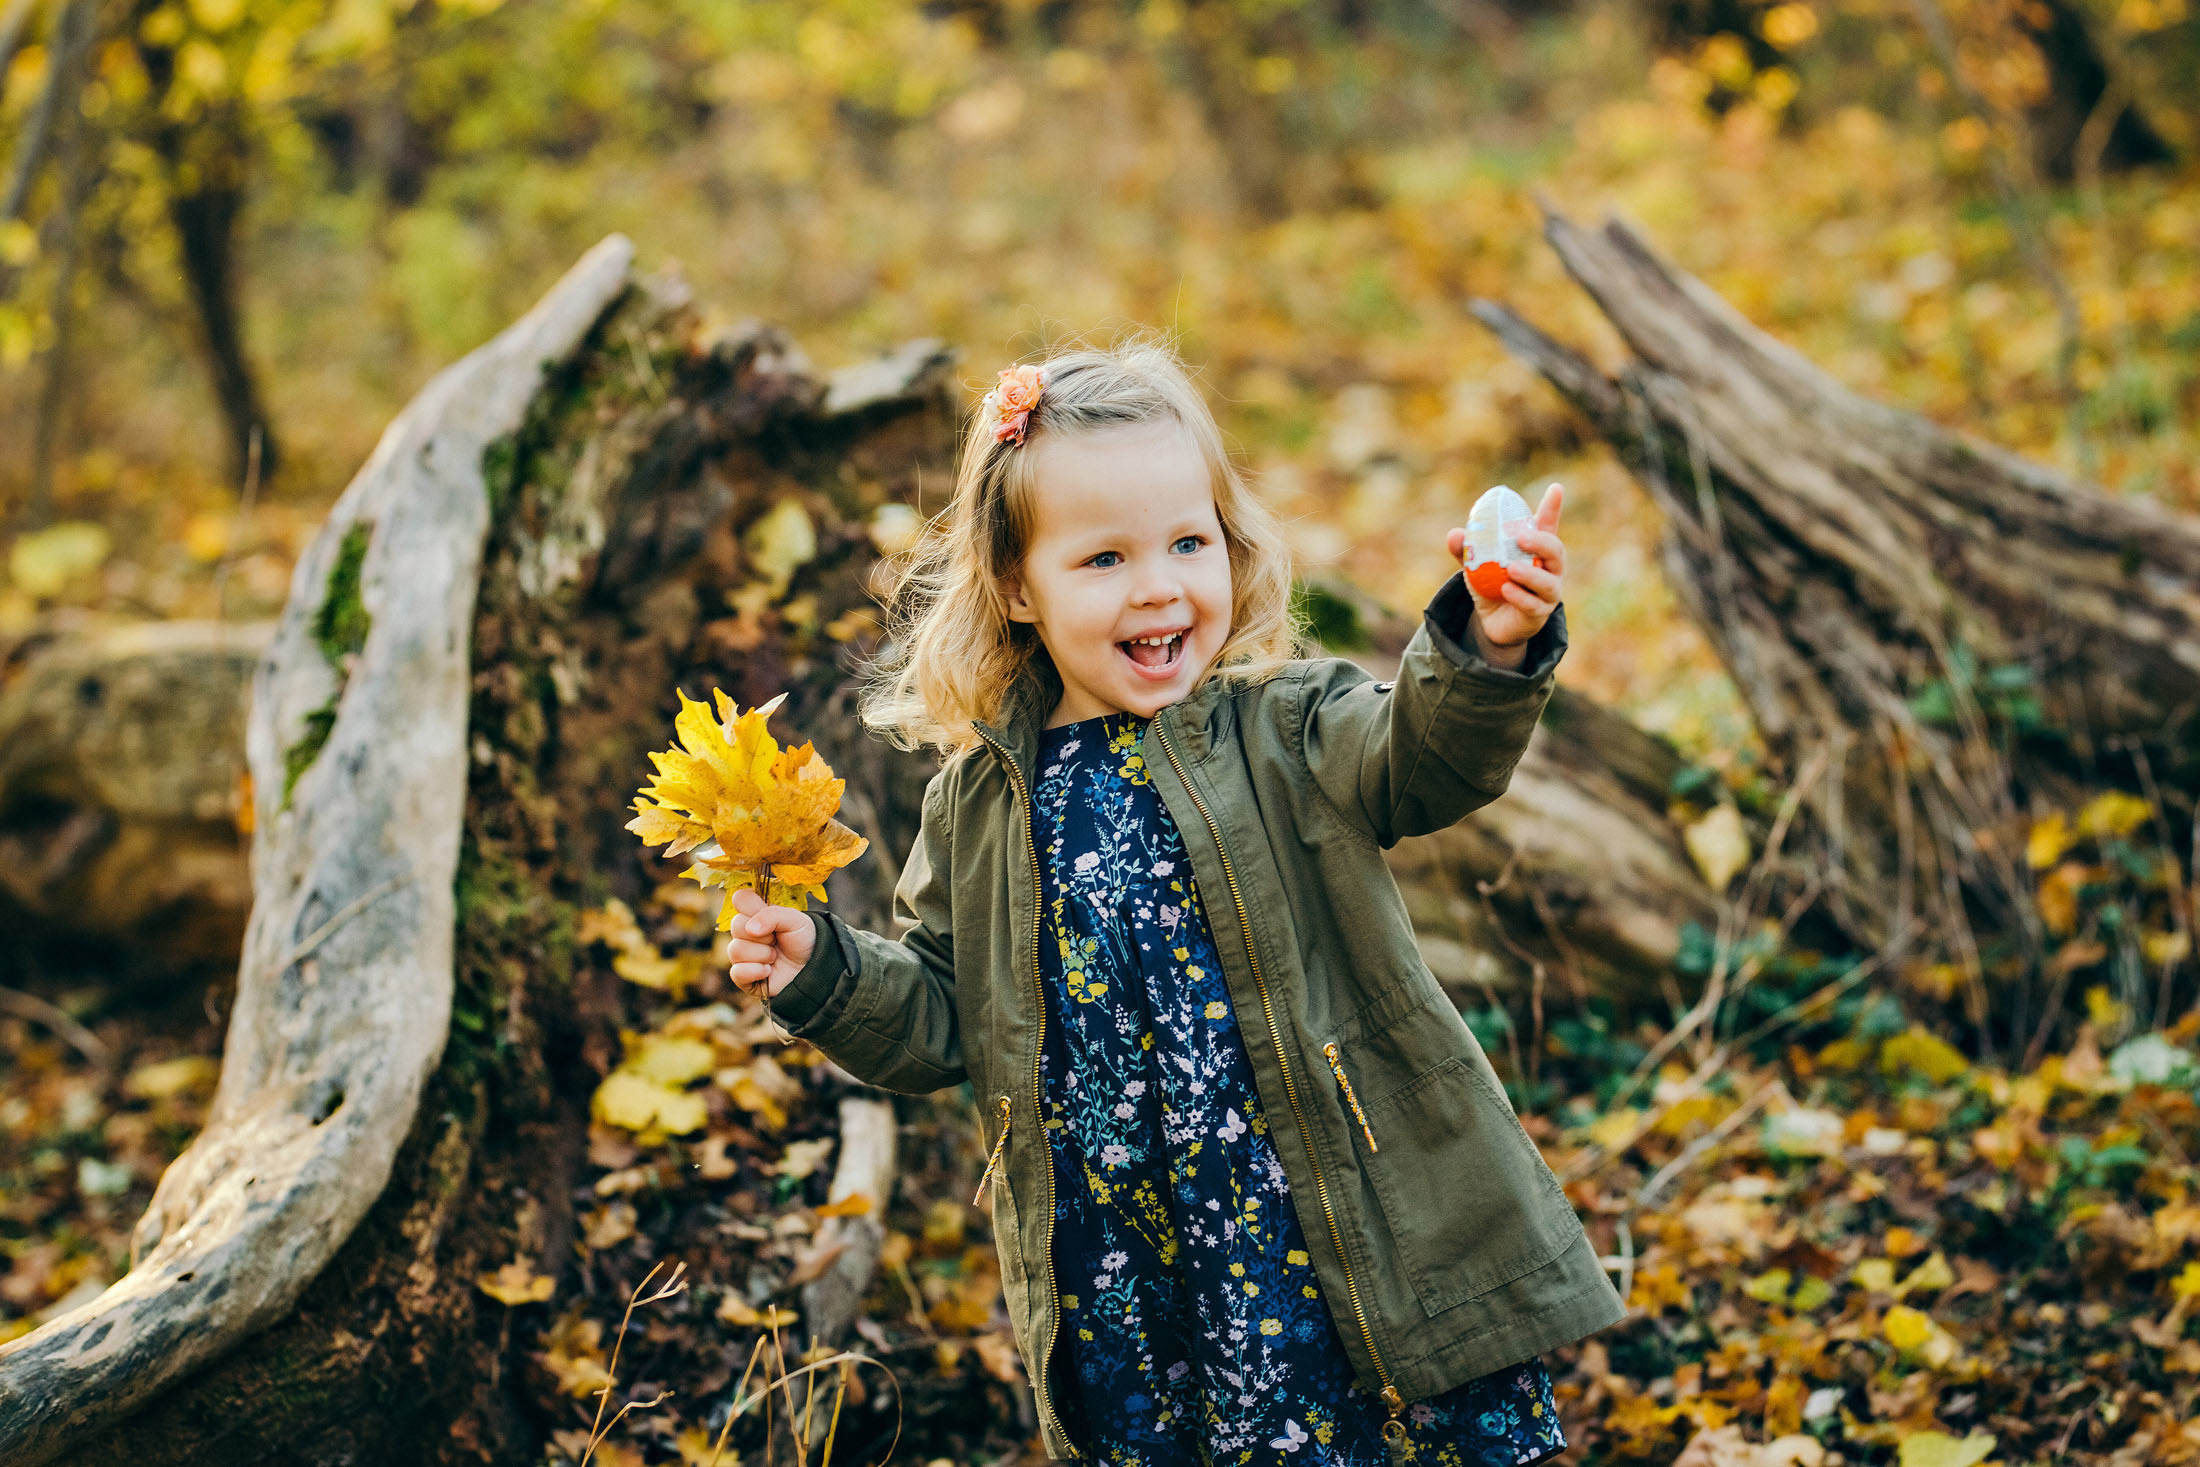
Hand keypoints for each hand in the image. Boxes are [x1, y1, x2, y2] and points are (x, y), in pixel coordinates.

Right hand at [726, 886, 816, 998]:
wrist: (814, 968)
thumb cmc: (803, 940)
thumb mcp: (795, 920)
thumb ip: (773, 915)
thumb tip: (750, 929)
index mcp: (756, 913)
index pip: (740, 898)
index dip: (752, 906)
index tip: (770, 916)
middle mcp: (745, 932)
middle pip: (736, 924)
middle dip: (762, 935)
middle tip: (776, 939)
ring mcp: (743, 954)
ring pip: (735, 949)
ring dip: (762, 954)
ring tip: (775, 957)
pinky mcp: (743, 976)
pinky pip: (736, 972)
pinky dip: (755, 971)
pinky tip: (768, 971)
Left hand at [1446, 482, 1564, 658]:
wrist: (1493, 622)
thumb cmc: (1491, 584)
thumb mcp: (1476, 565)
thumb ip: (1466, 549)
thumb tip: (1455, 534)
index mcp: (1536, 550)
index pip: (1548, 526)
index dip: (1553, 508)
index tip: (1556, 488)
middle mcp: (1549, 569)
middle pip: (1556, 551)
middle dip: (1541, 542)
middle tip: (1521, 537)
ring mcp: (1547, 593)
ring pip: (1548, 582)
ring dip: (1531, 574)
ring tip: (1511, 569)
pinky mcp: (1539, 614)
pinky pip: (1532, 605)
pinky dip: (1519, 597)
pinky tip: (1506, 590)